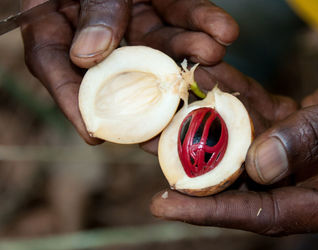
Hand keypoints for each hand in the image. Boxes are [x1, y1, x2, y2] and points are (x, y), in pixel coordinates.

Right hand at [21, 0, 237, 143]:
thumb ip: (90, 10)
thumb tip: (88, 55)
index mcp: (58, 20)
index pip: (57, 67)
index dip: (74, 102)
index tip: (95, 133)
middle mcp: (98, 27)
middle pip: (121, 68)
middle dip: (152, 90)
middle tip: (173, 116)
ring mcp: (133, 15)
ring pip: (160, 43)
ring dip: (190, 49)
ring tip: (214, 53)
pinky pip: (184, 12)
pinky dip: (206, 19)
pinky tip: (226, 31)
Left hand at [151, 34, 317, 235]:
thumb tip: (258, 165)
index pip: (270, 214)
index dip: (216, 211)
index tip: (166, 204)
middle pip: (250, 186)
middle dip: (201, 170)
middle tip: (156, 154)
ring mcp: (314, 157)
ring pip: (251, 149)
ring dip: (213, 129)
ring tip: (172, 114)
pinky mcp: (307, 129)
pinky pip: (264, 118)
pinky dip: (238, 102)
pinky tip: (212, 84)